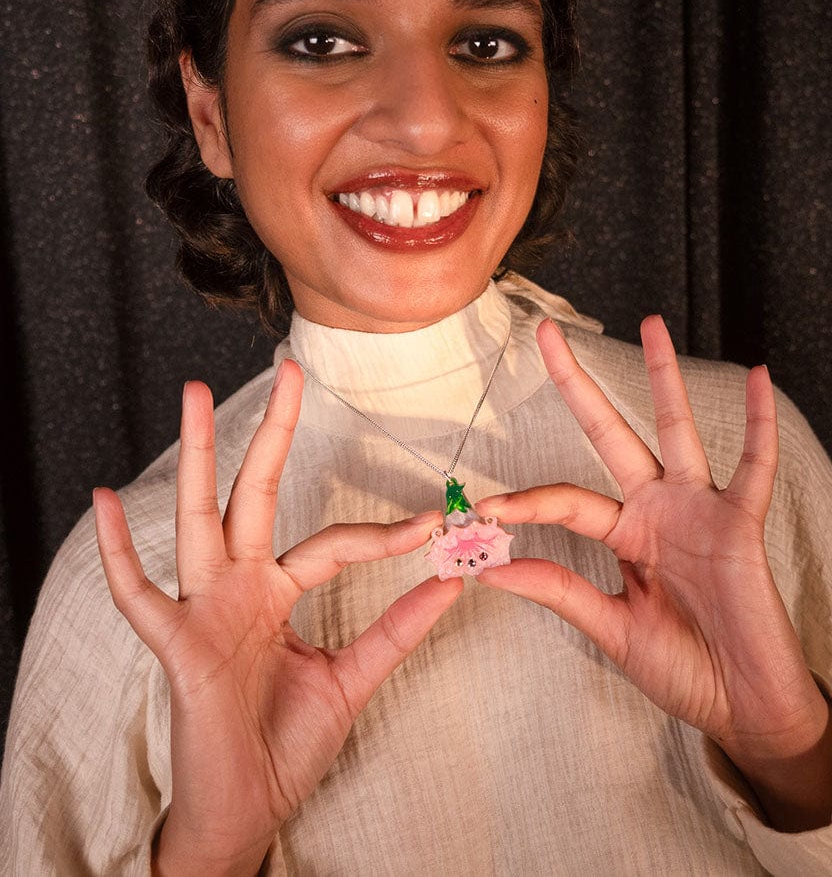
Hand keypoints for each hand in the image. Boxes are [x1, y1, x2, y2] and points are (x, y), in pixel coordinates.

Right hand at [94, 361, 461, 875]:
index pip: (333, 542)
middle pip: (254, 492)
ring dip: (195, 456)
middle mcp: (240, 585)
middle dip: (272, 431)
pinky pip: (137, 595)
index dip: (384, 535)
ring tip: (191, 395)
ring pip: (198, 519)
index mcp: (277, 590)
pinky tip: (105, 500)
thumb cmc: (287, 742)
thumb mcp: (354, 679)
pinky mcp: (177, 645)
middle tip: (291, 369)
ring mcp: (205, 608)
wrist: (247, 810)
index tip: (437, 524)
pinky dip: (118, 551)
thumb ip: (397, 630)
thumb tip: (452, 582)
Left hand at [476, 316, 831, 829]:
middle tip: (545, 334)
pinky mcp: (740, 523)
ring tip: (651, 323)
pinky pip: (754, 466)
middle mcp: (656, 510)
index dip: (524, 504)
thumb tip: (491, 568)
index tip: (483, 512)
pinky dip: (759, 425)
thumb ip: (560, 590)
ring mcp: (697, 510)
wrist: (745, 706)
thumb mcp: (611, 627)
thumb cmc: (684, 669)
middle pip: (610, 433)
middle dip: (579, 385)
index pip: (563, 501)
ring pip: (675, 431)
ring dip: (664, 377)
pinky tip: (758, 377)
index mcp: (623, 534)